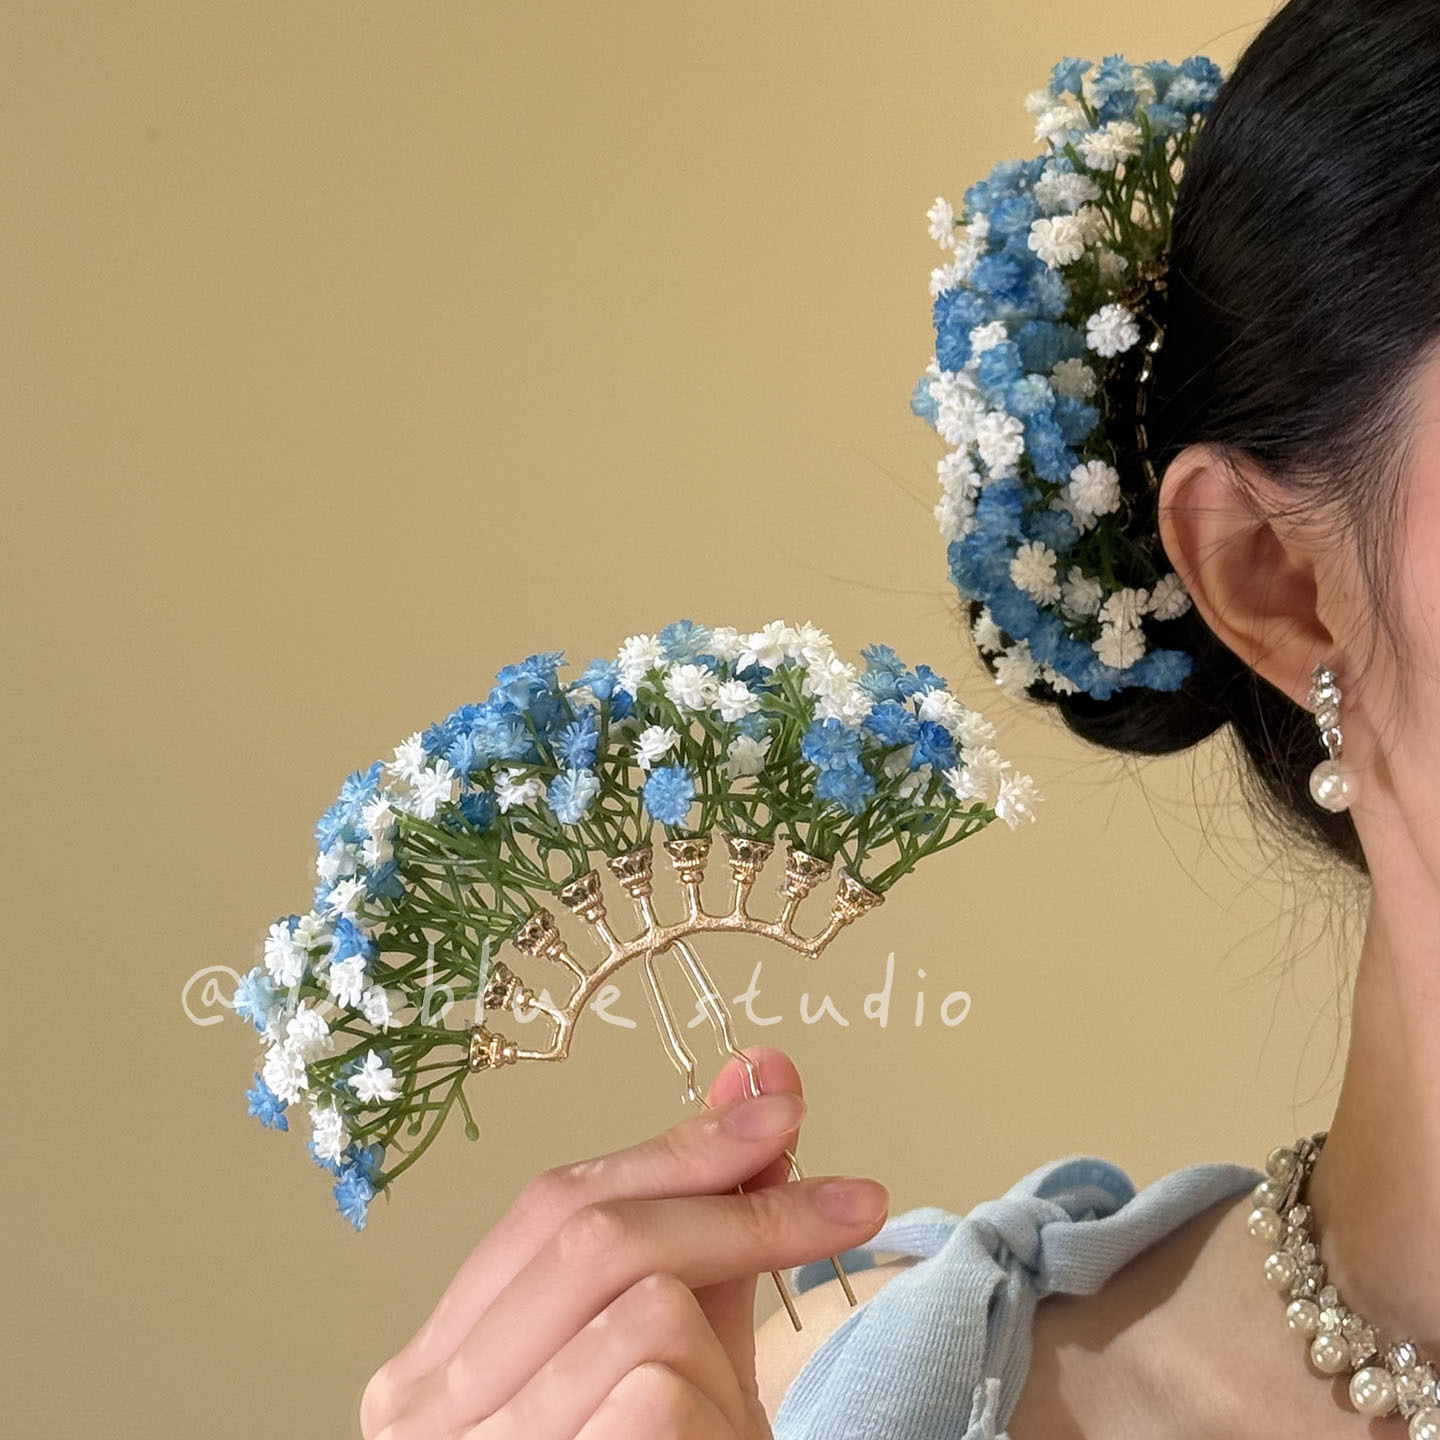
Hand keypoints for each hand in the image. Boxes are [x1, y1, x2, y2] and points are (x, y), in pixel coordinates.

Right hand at [359, 1044, 888, 1438]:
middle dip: (736, 1209)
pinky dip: (714, 1405)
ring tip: (722, 1412)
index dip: (676, 1147)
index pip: (555, 1203)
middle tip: (847, 1201)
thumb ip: (706, 1222)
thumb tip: (761, 1079)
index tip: (777, 1108)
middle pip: (595, 1240)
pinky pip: (658, 1393)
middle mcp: (424, 1406)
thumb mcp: (674, 1351)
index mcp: (438, 1356)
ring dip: (721, 1349)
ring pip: (642, 1314)